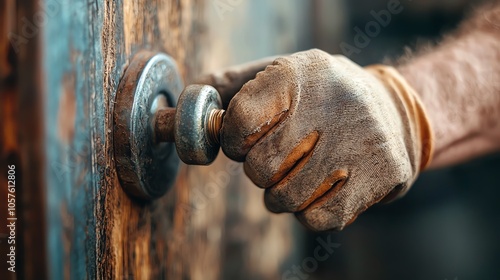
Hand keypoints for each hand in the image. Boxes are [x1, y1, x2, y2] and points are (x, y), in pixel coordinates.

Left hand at [200, 49, 432, 230]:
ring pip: (286, 198)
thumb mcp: (283, 75)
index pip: (240, 120)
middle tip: (275, 157)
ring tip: (297, 173)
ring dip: (280, 194)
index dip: (232, 139)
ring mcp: (360, 142)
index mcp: (301, 73)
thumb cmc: (321, 96)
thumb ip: (235, 87)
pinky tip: (321, 187)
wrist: (393, 111)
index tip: (242, 140)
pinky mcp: (380, 176)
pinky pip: (316, 218)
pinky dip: (308, 211)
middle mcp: (334, 104)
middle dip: (258, 169)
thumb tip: (191, 108)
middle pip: (260, 167)